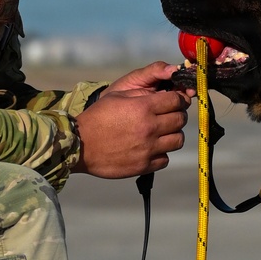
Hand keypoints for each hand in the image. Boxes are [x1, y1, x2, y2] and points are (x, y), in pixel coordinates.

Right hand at [73, 62, 192, 178]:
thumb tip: (164, 94)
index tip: (175, 101)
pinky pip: (165, 159)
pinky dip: (162, 153)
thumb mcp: (117, 95)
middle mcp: (149, 128)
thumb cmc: (97, 117)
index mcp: (143, 107)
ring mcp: (148, 148)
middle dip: (178, 115)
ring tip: (163, 133)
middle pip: (181, 119)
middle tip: (170, 116)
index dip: (179, 99)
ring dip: (173, 135)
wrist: (79, 145)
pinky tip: (151, 148)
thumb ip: (142, 93)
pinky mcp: (144, 165)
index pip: (176, 100)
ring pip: (178, 140)